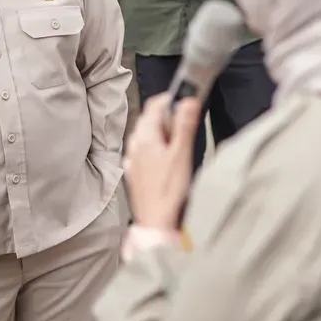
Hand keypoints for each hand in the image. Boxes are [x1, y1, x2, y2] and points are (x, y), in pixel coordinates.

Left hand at [123, 94, 201, 230]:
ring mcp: (133, 158)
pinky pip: (143, 150)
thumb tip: (188, 99)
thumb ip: (184, 125)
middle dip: (166, 115)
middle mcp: (135, 144)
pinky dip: (154, 146)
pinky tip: (165, 158)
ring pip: (145, 134)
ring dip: (160, 131)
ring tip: (178, 142)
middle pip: (149, 119)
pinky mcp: (134, 172)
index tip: (185, 101)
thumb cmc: (169, 190)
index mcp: (145, 137)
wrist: (156, 221)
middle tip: (185, 123)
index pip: (154, 105)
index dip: (170, 99)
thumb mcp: (181, 154)